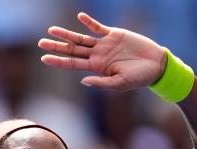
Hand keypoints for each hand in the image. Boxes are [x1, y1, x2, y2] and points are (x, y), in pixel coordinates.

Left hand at [38, 12, 165, 90]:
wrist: (156, 65)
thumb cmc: (139, 78)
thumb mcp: (120, 84)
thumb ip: (101, 83)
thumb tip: (83, 81)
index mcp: (96, 68)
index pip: (72, 64)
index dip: (58, 61)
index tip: (44, 58)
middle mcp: (97, 56)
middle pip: (72, 49)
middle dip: (57, 46)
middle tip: (41, 43)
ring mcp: (104, 44)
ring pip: (81, 38)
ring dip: (66, 34)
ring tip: (51, 30)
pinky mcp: (114, 34)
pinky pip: (98, 27)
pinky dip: (89, 22)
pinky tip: (80, 17)